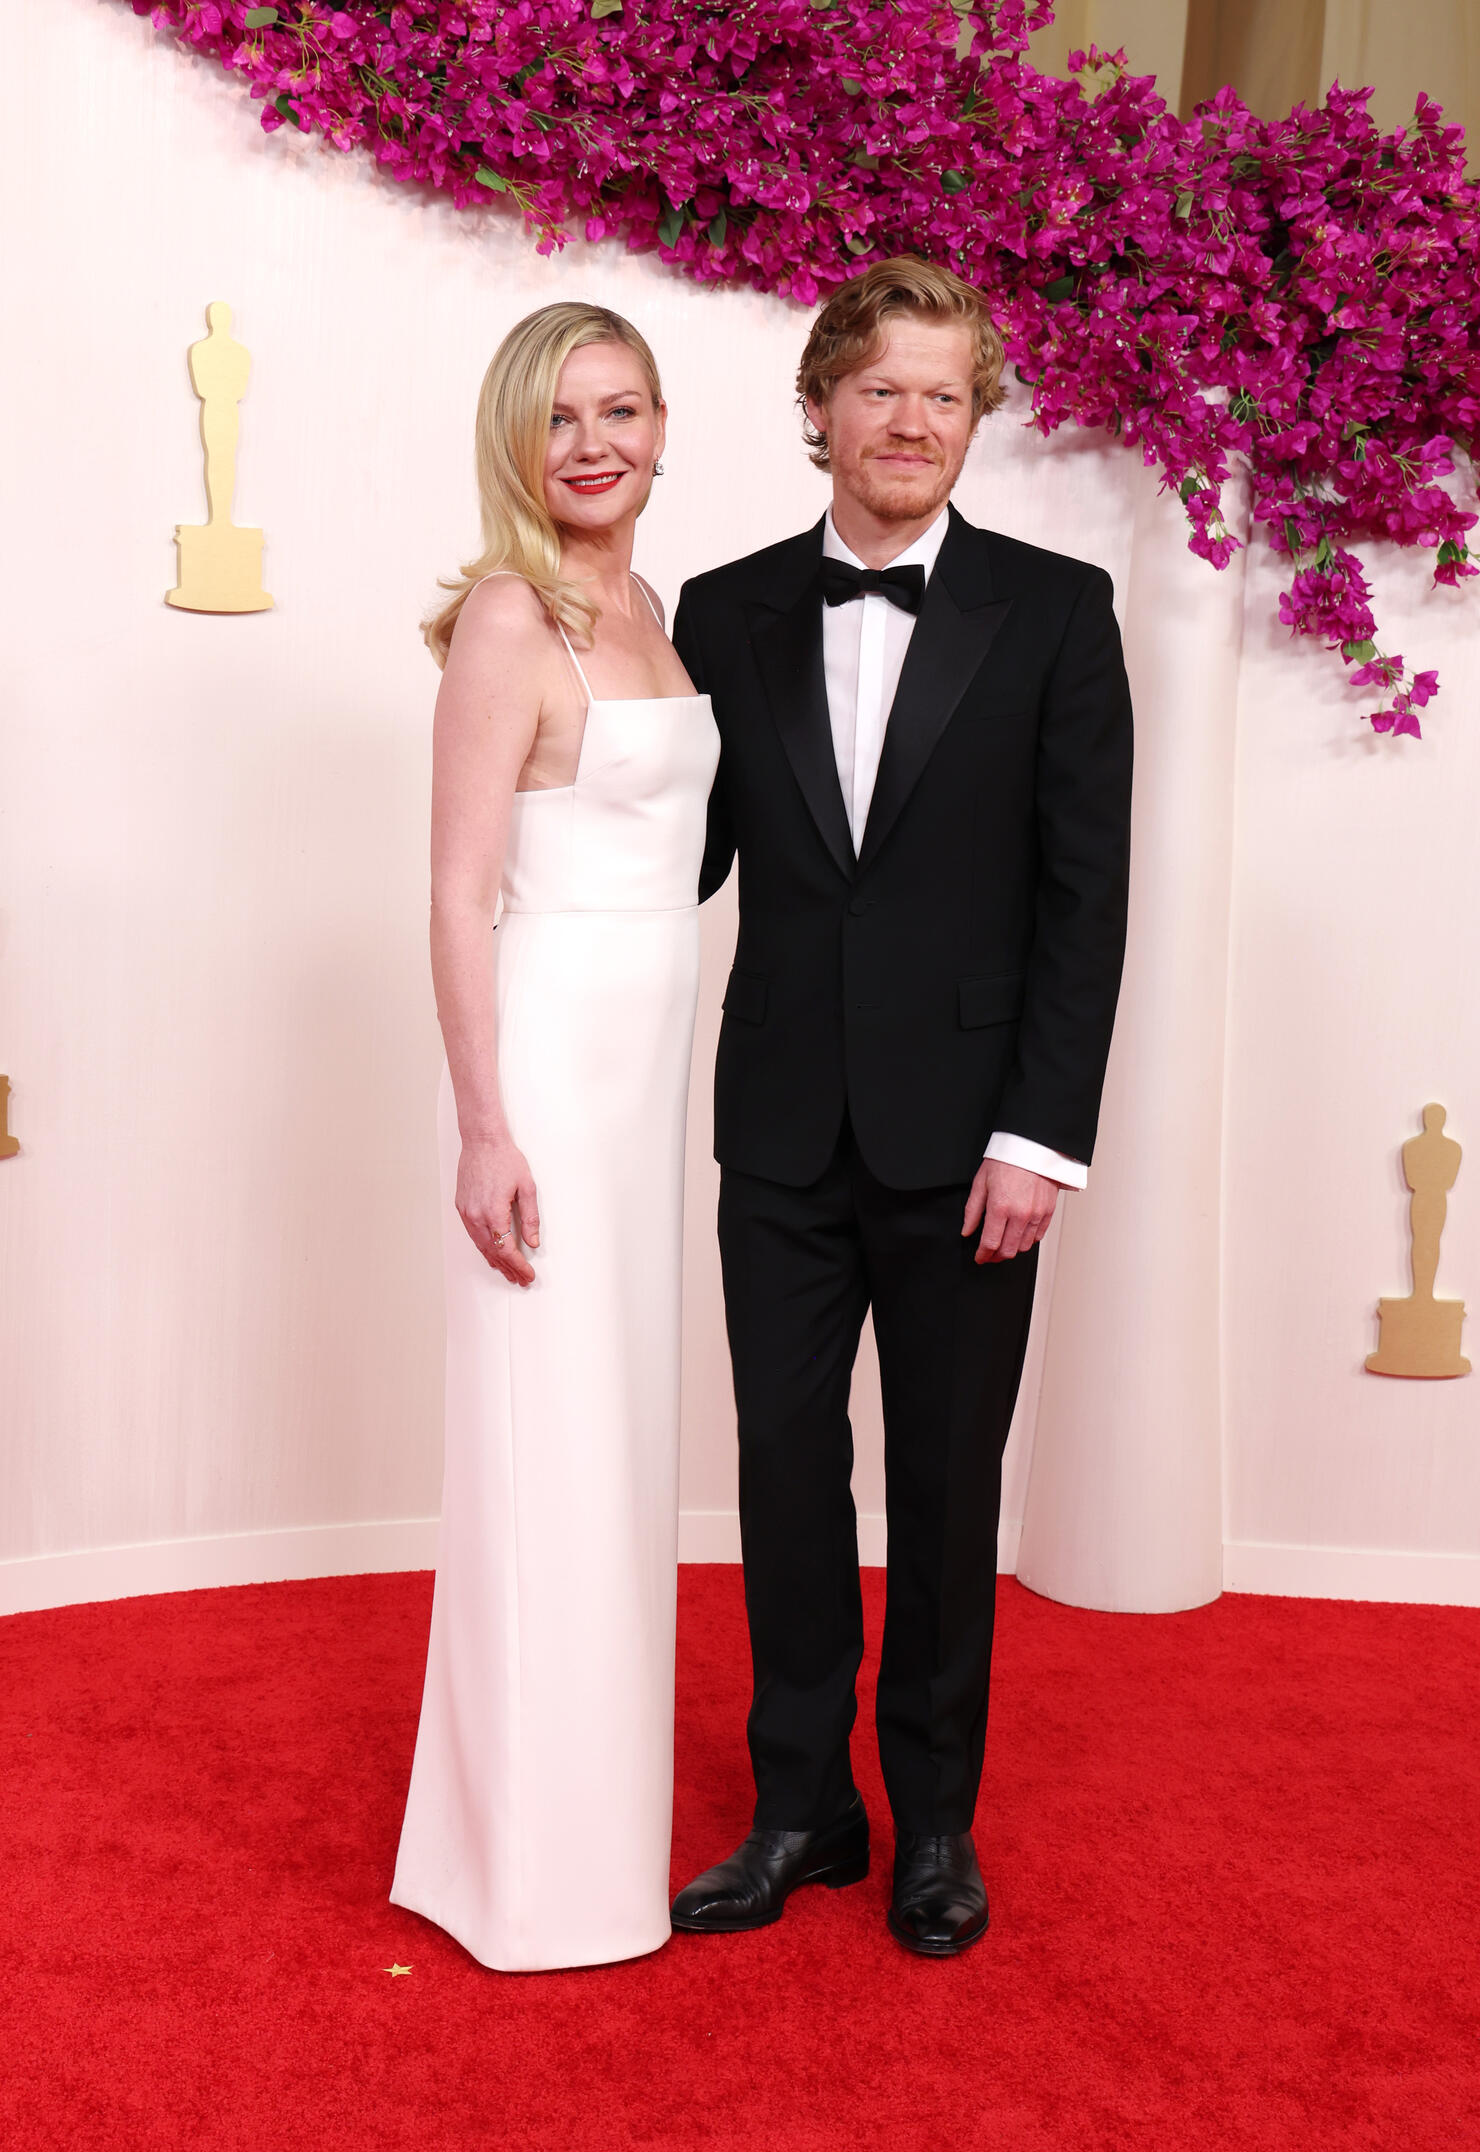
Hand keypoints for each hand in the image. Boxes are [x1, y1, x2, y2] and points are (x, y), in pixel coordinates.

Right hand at [456, 1136, 540, 1285]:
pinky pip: (472, 1234)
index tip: (528, 1275)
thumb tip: (533, 1242)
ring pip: (480, 1246)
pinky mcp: (462, 1207)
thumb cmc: (505, 1159)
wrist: (482, 1141)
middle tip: (520, 1279)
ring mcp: (466, 1212)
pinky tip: (491, 1253)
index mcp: (494, 1212)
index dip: (518, 1265)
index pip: (506, 1250)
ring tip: (507, 1272)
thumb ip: (530, 1217)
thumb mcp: (527, 1188)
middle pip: (492, 1252)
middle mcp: (476, 1216)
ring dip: (494, 1261)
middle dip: (508, 1268)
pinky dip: (483, 1247)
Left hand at [962, 1159, 1057, 1264]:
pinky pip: (1038, 1237)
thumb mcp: (981, 1182)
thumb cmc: (1007, 1160)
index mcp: (1000, 1207)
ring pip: (1023, 1247)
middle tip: (989, 1255)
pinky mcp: (1048, 1212)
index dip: (982, 1255)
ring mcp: (1036, 1214)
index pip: (990, 1243)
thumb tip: (967, 1230)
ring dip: (1012, 1250)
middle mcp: (1020, 1214)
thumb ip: (973, 1210)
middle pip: (1008, 1250)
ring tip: (1003, 1245)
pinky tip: (1019, 1236)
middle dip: (996, 1256)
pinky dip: (1027, 1241)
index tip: (979, 1257)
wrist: (1033, 1147)